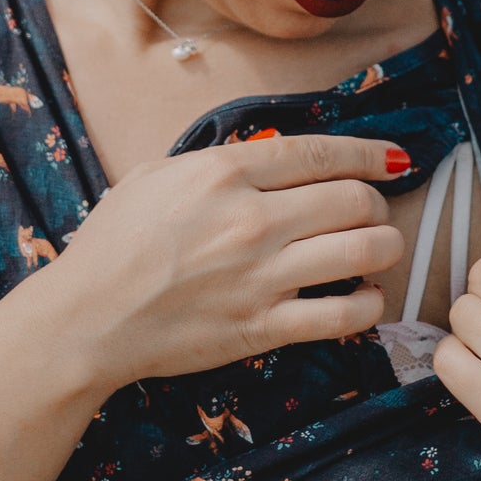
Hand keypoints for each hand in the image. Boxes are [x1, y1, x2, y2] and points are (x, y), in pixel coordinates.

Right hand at [50, 132, 404, 393]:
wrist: (85, 319)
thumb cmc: (112, 245)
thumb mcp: (157, 177)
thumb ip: (218, 163)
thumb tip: (271, 158)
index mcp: (224, 172)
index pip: (321, 153)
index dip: (370, 154)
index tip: (394, 159)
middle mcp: (252, 219)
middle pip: (355, 198)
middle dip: (375, 202)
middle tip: (370, 211)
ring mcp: (262, 275)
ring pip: (365, 249)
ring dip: (384, 247)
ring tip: (378, 249)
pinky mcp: (264, 327)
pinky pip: (345, 314)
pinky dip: (369, 303)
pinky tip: (365, 297)